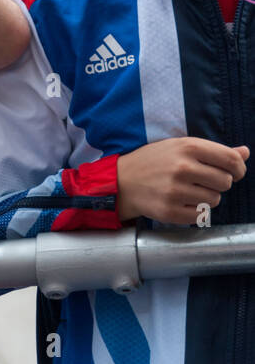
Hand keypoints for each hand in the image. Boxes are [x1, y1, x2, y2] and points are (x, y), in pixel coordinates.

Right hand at [117, 138, 248, 223]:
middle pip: (226, 182)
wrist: (120, 181)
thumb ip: (214, 151)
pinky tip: (180, 202)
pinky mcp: (170, 211)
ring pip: (215, 200)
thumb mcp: (179, 147)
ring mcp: (176, 191)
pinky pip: (201, 215)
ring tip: (187, 191)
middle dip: (218, 184)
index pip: (231, 160)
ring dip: (206, 198)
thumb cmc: (153, 162)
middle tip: (202, 182)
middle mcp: (182, 168)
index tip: (234, 173)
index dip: (239, 169)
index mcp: (187, 147)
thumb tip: (245, 152)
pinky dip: (195, 211)